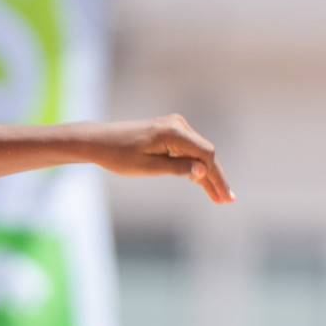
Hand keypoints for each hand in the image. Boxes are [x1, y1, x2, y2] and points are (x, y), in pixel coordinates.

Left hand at [86, 114, 233, 203]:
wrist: (99, 141)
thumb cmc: (118, 156)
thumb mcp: (147, 167)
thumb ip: (175, 168)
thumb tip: (202, 171)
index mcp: (174, 132)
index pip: (206, 155)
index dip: (217, 176)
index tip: (224, 196)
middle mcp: (178, 125)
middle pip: (205, 154)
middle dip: (215, 178)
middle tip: (226, 200)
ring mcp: (175, 127)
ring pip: (197, 153)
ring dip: (205, 174)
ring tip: (217, 197)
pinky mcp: (170, 132)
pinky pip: (187, 150)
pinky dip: (193, 166)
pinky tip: (201, 182)